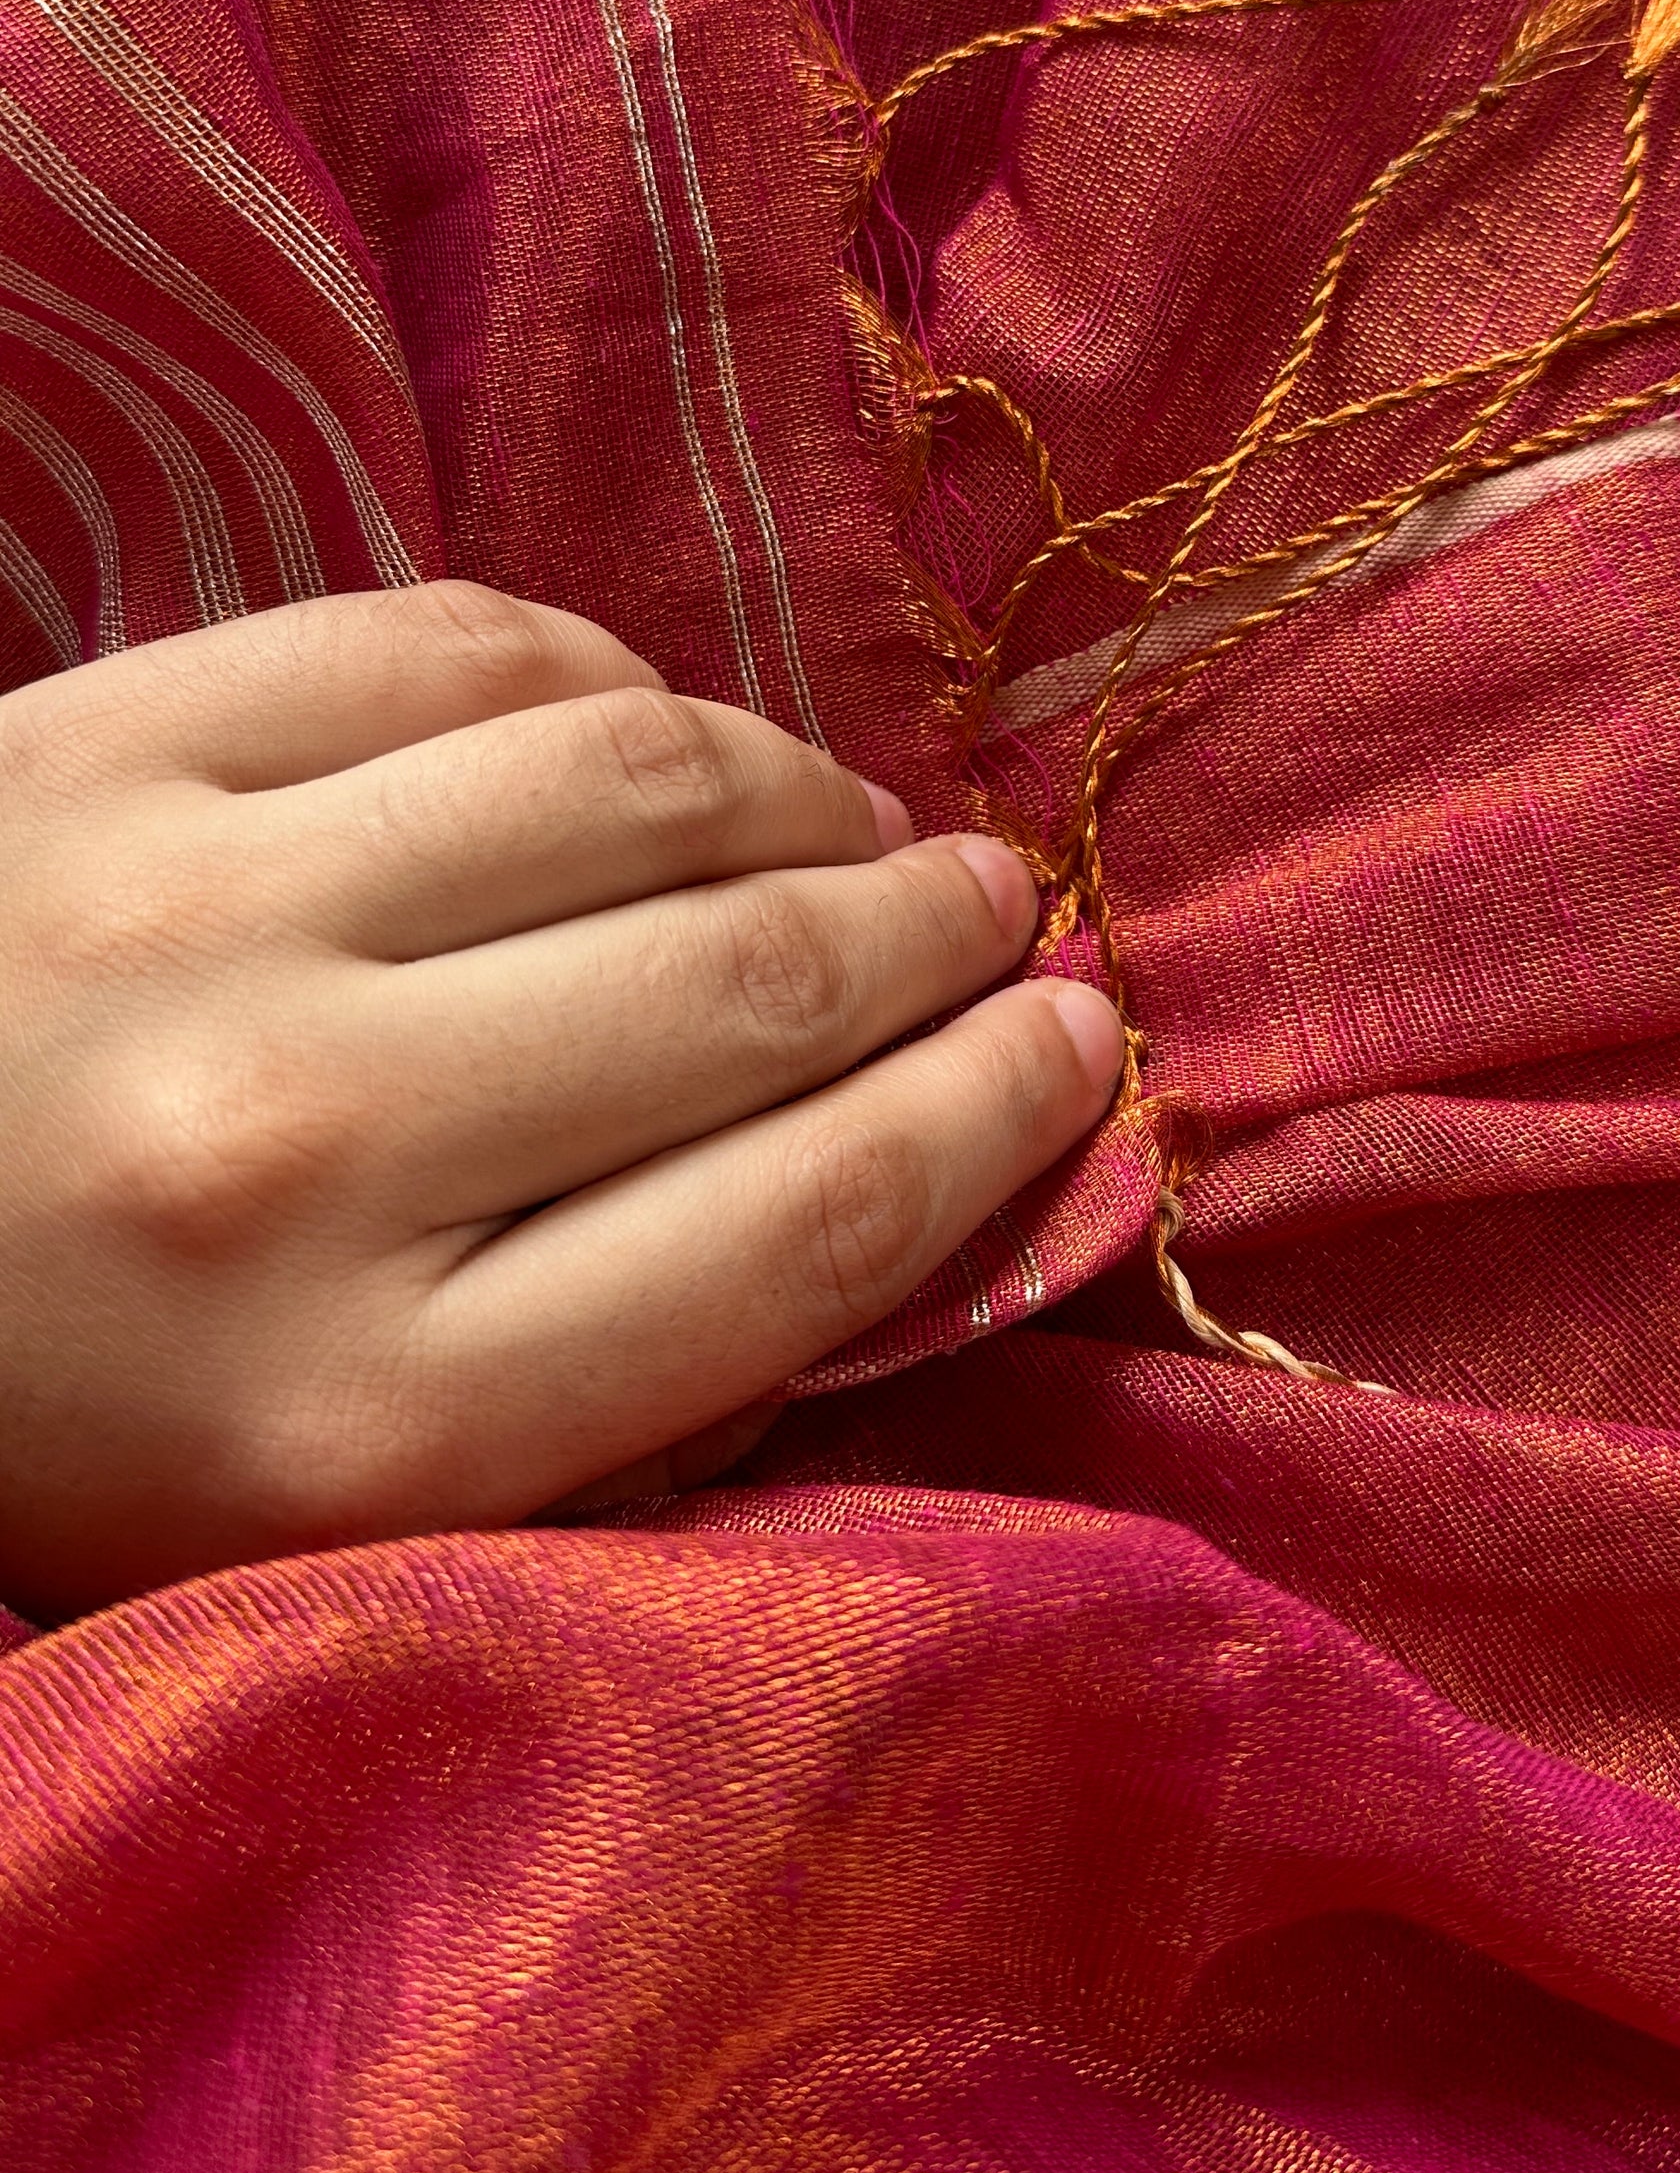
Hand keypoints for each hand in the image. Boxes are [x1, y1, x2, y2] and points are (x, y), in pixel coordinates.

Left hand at [0, 584, 1121, 1617]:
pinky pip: (443, 648)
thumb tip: (893, 1174)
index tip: (1081, 1048)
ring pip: (625, 779)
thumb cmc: (30, 1426)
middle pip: (748, 989)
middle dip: (929, 939)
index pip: (803, 1228)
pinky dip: (592, 679)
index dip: (994, 1118)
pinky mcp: (92, 741)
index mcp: (364, 1424)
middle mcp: (300, 1153)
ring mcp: (187, 913)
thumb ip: (594, 1389)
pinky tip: (633, 729)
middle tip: (999, 912)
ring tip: (845, 824)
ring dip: (793, 793)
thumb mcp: (303, 1524)